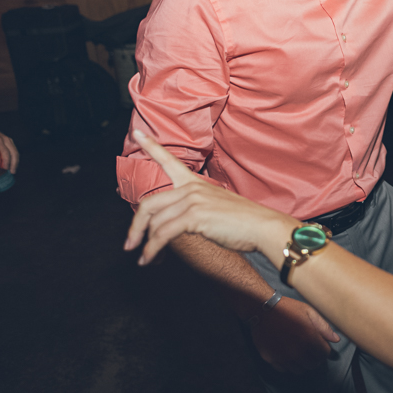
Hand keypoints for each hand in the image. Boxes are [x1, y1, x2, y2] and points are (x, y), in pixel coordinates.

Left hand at [0, 123, 17, 173]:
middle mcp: (5, 139)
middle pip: (14, 152)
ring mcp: (8, 139)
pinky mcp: (8, 140)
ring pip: (15, 151)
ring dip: (16, 161)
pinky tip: (12, 162)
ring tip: (13, 169)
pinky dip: (14, 156)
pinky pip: (14, 149)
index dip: (6, 161)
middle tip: (12, 172)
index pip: (5, 152)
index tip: (5, 169)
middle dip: (14, 163)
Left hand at [124, 129, 297, 264]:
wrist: (262, 226)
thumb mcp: (216, 207)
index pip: (169, 161)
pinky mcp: (194, 216)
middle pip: (149, 204)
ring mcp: (192, 200)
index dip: (151, 146)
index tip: (138, 133)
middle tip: (130, 243)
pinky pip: (162, 234)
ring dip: (145, 244)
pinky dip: (152, 250)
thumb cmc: (244, 221)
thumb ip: (195, 209)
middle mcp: (191, 188)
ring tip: (144, 258)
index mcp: (196, 183)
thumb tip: (176, 225)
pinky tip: (150, 259)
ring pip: (154, 222)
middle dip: (135, 227)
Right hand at [253, 296, 339, 372]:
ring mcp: (284, 357)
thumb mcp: (309, 312)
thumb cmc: (288, 308)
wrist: (263, 309)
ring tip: (300, 354)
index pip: (324, 354)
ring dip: (302, 364)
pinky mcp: (272, 359)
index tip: (321, 347)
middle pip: (313, 365)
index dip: (325, 351)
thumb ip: (324, 327)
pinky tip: (287, 355)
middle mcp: (297, 351)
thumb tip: (336, 339)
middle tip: (311, 351)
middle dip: (315, 359)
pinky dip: (288, 365)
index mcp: (309, 338)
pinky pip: (284, 370)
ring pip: (299, 370)